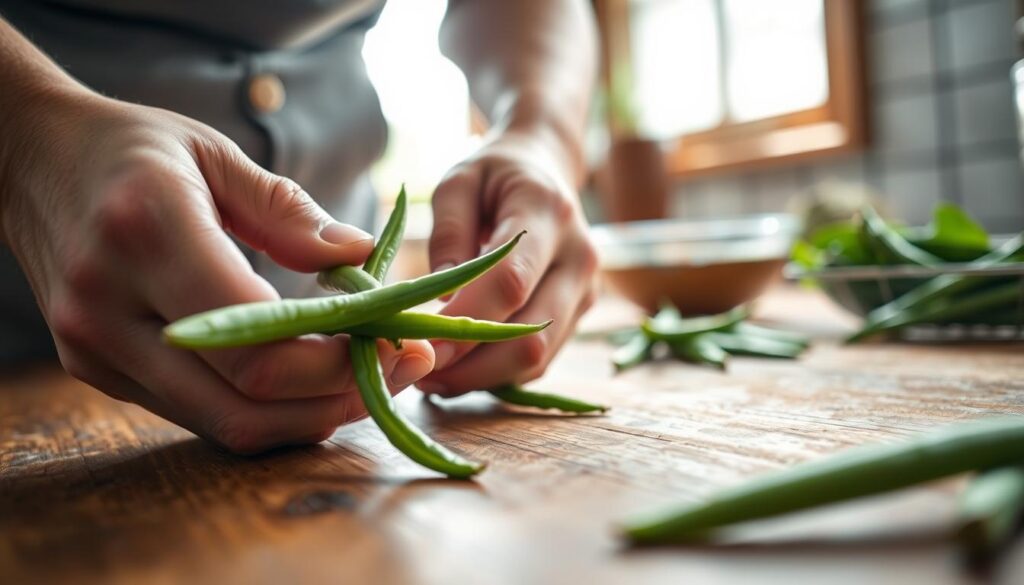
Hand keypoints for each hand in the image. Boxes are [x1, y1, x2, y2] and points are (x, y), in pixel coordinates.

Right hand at [0, 90, 434, 452]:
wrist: (27, 160)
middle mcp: (108, 303)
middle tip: (400, 371)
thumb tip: (365, 258)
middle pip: (243, 403)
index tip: (400, 344)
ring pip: (223, 424)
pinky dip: (264, 407)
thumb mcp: (215, 154)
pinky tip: (307, 379)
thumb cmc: (130, 148)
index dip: (338, 361)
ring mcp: (93, 347)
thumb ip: (289, 212)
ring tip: (366, 378)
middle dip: (337, 401)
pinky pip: (198, 412)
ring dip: (307, 415)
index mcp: (146, 230)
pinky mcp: (95, 368)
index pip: (254, 340)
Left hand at [417, 129, 597, 394]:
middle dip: (471, 365)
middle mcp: (579, 256)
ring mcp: (586, 289)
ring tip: (433, 378)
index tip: (419, 344)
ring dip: (482, 378)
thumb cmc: (495, 173)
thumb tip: (442, 301)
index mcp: (547, 212)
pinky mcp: (580, 312)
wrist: (547, 166)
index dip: (465, 321)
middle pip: (531, 334)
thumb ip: (448, 234)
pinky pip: (541, 360)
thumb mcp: (458, 182)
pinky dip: (499, 374)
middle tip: (418, 375)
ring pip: (539, 357)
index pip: (510, 281)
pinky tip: (460, 370)